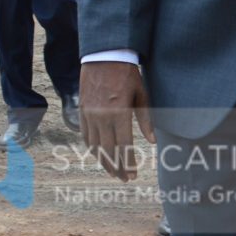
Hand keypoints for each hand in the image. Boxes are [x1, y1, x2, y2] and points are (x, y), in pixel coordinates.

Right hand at [81, 60, 155, 180]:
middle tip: (124, 179)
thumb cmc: (127, 74)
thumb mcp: (142, 95)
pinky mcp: (82, 111)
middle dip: (117, 167)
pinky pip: (86, 135)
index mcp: (119, 113)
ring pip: (95, 146)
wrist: (104, 56)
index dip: (129, 163)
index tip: (133, 175)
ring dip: (104, 161)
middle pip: (108, 150)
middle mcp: (102, 117)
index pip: (124, 146)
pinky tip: (100, 155)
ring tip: (113, 171)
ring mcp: (90, 115)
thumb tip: (153, 141)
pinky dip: (92, 148)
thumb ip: (146, 119)